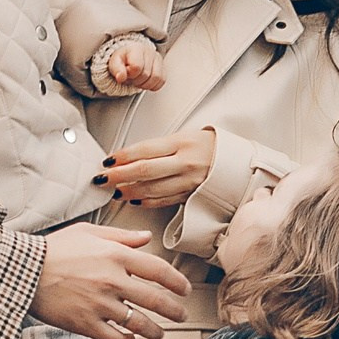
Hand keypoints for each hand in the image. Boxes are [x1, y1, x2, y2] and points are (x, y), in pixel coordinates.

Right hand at [31, 225, 189, 338]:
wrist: (23, 271)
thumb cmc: (53, 250)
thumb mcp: (87, 233)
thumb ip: (120, 236)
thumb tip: (145, 238)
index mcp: (116, 255)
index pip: (159, 270)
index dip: (177, 282)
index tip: (184, 289)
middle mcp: (112, 280)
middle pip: (156, 300)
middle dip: (174, 310)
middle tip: (181, 314)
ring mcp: (100, 305)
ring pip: (141, 324)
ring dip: (156, 331)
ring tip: (160, 334)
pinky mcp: (86, 324)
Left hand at [95, 127, 214, 207]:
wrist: (236, 163)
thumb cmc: (208, 146)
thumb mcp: (185, 136)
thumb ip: (160, 147)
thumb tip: (129, 156)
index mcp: (181, 143)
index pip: (144, 150)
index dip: (122, 157)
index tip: (106, 161)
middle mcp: (184, 163)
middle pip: (144, 171)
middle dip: (119, 176)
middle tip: (102, 180)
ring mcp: (188, 182)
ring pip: (152, 189)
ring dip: (129, 192)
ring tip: (115, 192)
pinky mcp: (190, 196)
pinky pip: (164, 201)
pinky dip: (146, 202)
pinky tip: (134, 200)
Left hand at [104, 39, 165, 91]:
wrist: (129, 56)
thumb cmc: (122, 59)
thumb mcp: (114, 63)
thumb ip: (116, 70)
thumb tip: (120, 77)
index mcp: (136, 49)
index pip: (137, 67)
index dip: (130, 74)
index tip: (126, 72)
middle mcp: (150, 52)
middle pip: (146, 74)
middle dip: (135, 80)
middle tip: (130, 77)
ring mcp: (158, 59)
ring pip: (156, 78)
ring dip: (145, 84)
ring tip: (137, 79)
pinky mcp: (163, 67)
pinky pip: (162, 81)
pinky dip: (153, 85)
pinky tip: (145, 81)